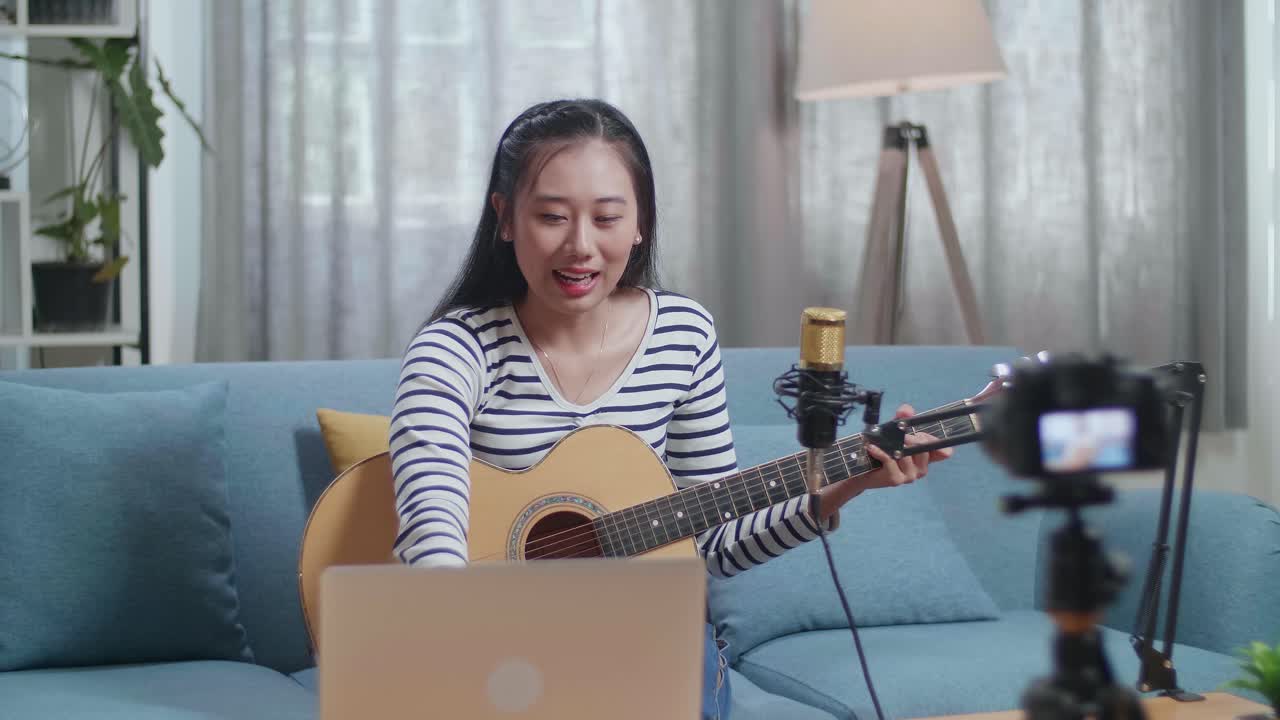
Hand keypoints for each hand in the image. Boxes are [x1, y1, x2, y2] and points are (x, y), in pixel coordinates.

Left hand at [815, 403, 953, 520]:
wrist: (863, 471)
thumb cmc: (882, 450)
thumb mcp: (892, 432)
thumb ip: (901, 419)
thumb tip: (907, 409)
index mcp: (925, 458)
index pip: (942, 451)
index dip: (938, 443)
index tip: (928, 437)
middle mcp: (921, 469)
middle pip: (922, 449)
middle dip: (910, 437)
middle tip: (900, 434)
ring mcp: (909, 476)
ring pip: (906, 455)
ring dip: (893, 445)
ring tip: (882, 441)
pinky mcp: (896, 480)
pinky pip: (890, 461)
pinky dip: (880, 452)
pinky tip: (872, 447)